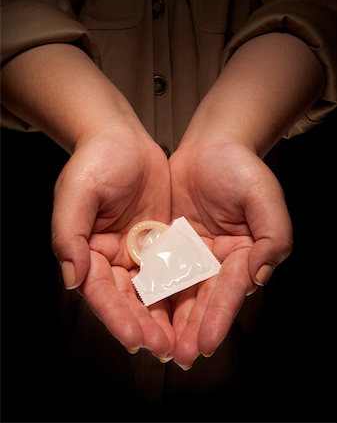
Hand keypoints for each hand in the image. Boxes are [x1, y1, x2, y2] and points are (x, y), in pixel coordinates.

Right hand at [51, 128, 174, 358]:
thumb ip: (69, 235)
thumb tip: (72, 279)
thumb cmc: (94, 161)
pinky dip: (183, 289)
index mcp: (88, 252)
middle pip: (129, 300)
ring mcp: (140, 252)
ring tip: (183, 341)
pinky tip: (198, 307)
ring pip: (154, 292)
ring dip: (167, 317)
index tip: (135, 340)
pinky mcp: (162, 242)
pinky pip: (174, 269)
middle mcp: (114, 259)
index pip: (101, 293)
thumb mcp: (76, 193)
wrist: (123, 138)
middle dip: (145, 326)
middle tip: (165, 349)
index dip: (116, 317)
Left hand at [169, 140, 292, 367]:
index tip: (205, 343)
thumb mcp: (265, 198)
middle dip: (191, 328)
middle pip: (202, 300)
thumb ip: (273, 236)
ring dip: (168, 319)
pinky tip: (137, 310)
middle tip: (178, 356)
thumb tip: (259, 275)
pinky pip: (156, 269)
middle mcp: (216, 262)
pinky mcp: (168, 244)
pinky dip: (148, 290)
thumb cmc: (241, 169)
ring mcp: (190, 255)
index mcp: (243, 256)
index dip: (219, 317)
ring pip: (177, 292)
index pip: (230, 292)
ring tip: (156, 345)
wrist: (211, 146)